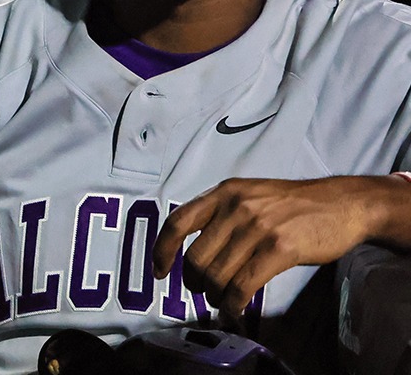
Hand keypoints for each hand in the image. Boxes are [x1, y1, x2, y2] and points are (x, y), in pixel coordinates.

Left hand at [152, 175, 404, 315]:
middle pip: (196, 257)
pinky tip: (236, 308)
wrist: (342, 204)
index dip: (162, 250)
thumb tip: (193, 247)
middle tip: (204, 291)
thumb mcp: (249, 195)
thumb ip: (221, 213)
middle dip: (195, 281)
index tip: (160, 271)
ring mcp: (258, 227)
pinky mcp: (279, 249)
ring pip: (218, 274)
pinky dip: (234, 303)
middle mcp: (236, 207)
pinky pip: (243, 284)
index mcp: (223, 192)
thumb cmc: (294, 204)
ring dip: (216, 295)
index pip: (178, 222)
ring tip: (222, 300)